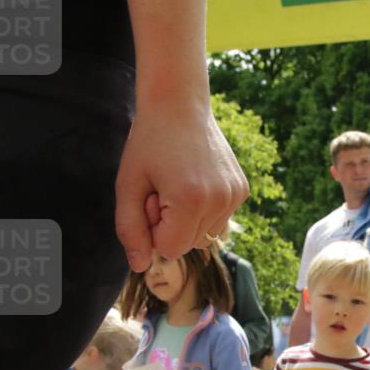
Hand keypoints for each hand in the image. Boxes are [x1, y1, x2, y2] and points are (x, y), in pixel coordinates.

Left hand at [115, 102, 248, 271]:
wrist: (180, 104)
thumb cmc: (148, 142)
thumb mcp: (127, 185)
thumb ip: (130, 230)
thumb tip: (140, 266)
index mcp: (190, 200)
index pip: (170, 249)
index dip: (153, 229)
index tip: (151, 197)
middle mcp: (219, 200)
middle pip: (189, 244)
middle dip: (171, 225)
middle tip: (162, 188)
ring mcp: (235, 195)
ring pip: (206, 235)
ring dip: (188, 219)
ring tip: (179, 184)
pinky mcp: (242, 190)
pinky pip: (219, 219)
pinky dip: (204, 209)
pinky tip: (196, 181)